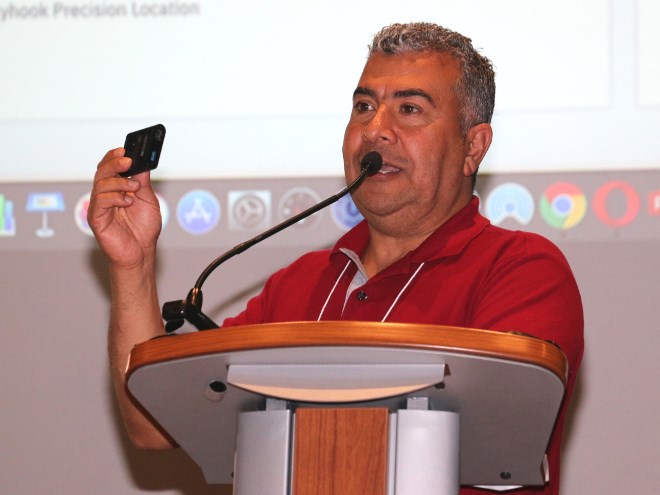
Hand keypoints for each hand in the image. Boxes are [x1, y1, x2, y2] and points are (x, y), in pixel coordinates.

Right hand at [88, 148, 161, 268]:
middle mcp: (105, 196)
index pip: (109, 168)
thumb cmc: (144, 229)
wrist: (141, 252)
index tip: (124, 150)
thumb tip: (141, 163)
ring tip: (134, 187)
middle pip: (101, 172)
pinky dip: (115, 198)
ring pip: (100, 184)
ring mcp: (99, 207)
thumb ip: (143, 182)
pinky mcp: (96, 218)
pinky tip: (127, 201)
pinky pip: (100, 202)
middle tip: (127, 160)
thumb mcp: (148, 199)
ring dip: (118, 182)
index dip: (113, 157)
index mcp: (116, 189)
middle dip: (114, 164)